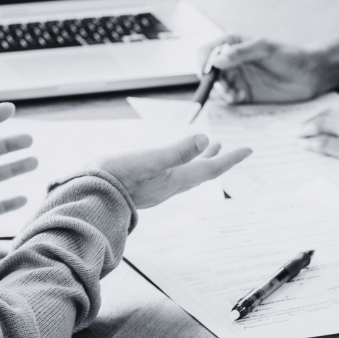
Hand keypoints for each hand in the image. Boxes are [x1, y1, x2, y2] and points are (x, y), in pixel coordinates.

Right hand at [97, 134, 252, 209]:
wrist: (89, 199)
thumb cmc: (117, 179)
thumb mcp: (149, 160)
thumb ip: (176, 152)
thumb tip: (204, 137)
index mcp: (175, 179)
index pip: (210, 169)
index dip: (230, 159)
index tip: (248, 150)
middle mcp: (169, 186)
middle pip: (200, 172)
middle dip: (216, 160)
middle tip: (229, 150)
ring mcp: (155, 188)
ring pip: (185, 174)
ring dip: (198, 160)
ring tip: (206, 149)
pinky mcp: (142, 187)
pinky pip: (170, 175)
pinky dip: (179, 164)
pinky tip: (171, 163)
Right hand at [203, 34, 327, 103]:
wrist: (310, 74)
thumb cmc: (290, 55)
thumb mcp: (265, 48)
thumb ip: (241, 52)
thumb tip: (217, 60)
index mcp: (233, 43)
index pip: (208, 50)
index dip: (202, 62)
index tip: (205, 73)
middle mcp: (231, 61)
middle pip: (209, 71)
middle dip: (210, 80)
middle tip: (222, 87)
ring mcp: (237, 78)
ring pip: (217, 86)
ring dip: (220, 91)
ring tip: (233, 93)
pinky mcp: (244, 94)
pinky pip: (228, 99)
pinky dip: (229, 100)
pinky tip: (240, 98)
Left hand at [304, 100, 338, 174]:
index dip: (333, 113)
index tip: (326, 116)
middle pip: (330, 114)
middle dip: (315, 119)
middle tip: (305, 124)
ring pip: (323, 125)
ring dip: (309, 128)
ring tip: (300, 133)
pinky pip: (326, 144)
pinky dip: (313, 144)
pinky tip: (305, 145)